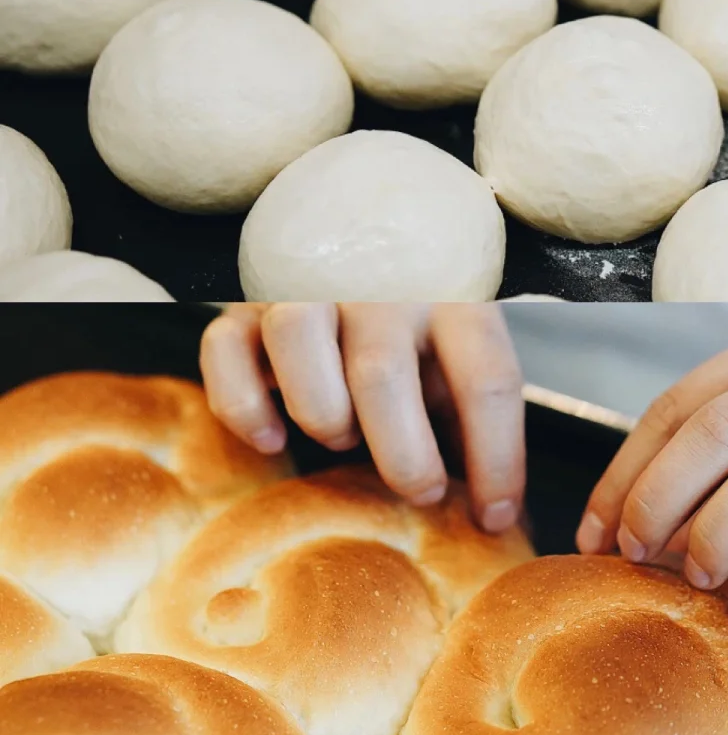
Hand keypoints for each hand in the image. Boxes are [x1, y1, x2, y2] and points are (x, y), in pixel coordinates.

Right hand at [200, 303, 525, 534]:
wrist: (360, 216)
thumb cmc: (419, 311)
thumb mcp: (461, 348)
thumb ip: (471, 413)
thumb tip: (493, 510)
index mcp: (453, 292)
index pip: (487, 379)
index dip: (497, 460)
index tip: (494, 518)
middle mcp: (379, 281)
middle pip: (383, 376)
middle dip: (404, 457)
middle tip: (420, 491)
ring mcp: (305, 284)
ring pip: (297, 344)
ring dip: (323, 415)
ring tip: (343, 439)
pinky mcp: (243, 303)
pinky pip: (223, 349)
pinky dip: (243, 406)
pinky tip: (273, 439)